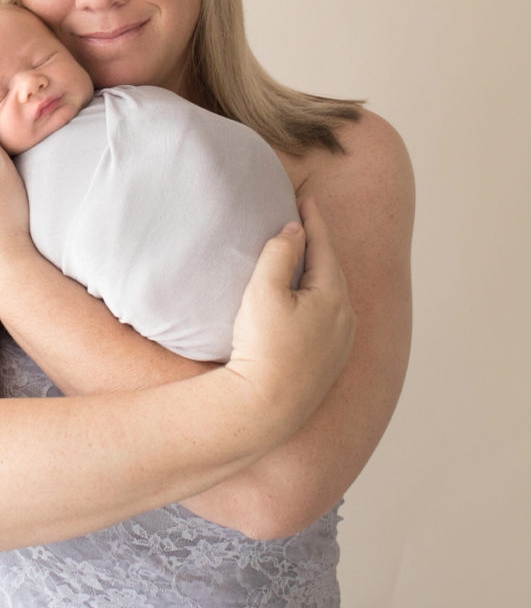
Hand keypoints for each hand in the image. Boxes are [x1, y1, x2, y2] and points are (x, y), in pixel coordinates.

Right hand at [227, 197, 355, 429]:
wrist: (264, 410)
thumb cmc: (261, 348)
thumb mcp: (263, 292)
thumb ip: (279, 254)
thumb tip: (295, 231)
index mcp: (334, 296)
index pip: (324, 245)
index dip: (313, 219)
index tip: (305, 197)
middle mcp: (346, 319)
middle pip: (332, 269)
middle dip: (319, 244)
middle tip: (303, 221)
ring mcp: (341, 344)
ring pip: (333, 295)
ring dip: (319, 272)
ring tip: (303, 257)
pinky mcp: (330, 364)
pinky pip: (330, 317)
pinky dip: (319, 297)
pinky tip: (306, 301)